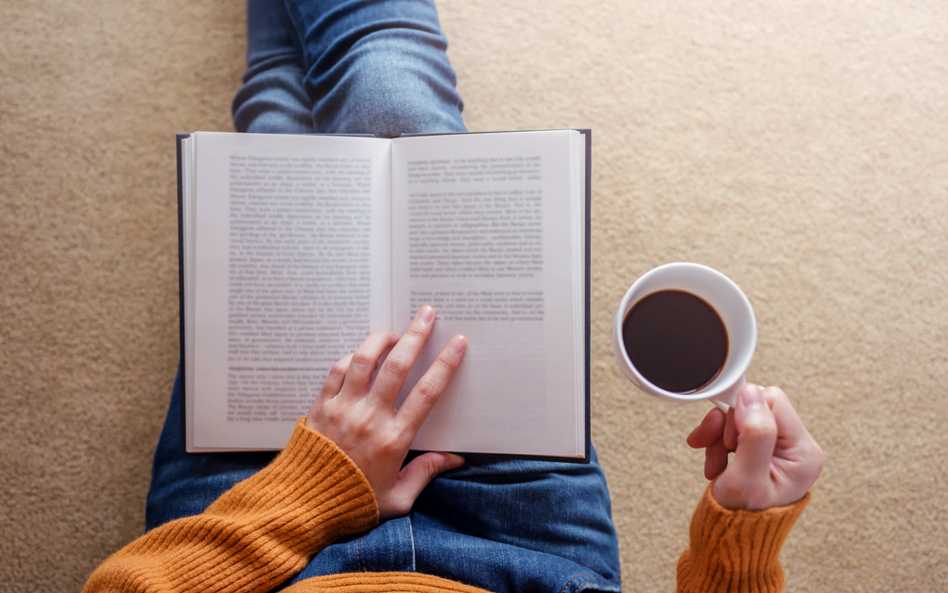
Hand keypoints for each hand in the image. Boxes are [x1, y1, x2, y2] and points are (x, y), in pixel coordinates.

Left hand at [306, 305, 466, 519]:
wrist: (304, 505)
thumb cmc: (354, 503)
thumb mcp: (398, 498)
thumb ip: (425, 473)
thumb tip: (454, 459)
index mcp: (394, 439)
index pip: (426, 393)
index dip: (445, 365)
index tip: (457, 343)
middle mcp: (370, 418)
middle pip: (397, 366)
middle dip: (416, 335)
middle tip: (427, 314)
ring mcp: (343, 408)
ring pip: (364, 360)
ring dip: (381, 339)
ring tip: (394, 330)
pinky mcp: (321, 406)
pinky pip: (337, 371)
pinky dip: (351, 358)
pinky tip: (362, 355)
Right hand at [686, 384, 822, 510]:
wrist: (732, 543)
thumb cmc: (741, 520)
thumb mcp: (746, 478)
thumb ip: (754, 434)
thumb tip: (751, 394)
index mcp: (804, 453)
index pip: (773, 402)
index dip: (742, 412)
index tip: (725, 436)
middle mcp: (798, 448)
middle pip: (757, 407)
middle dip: (727, 425)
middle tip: (714, 449)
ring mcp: (781, 450)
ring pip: (743, 416)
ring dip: (719, 435)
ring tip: (714, 462)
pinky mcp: (764, 450)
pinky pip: (737, 428)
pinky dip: (719, 442)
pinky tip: (715, 463)